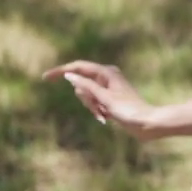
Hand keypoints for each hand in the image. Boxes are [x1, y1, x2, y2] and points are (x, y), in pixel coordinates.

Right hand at [41, 60, 156, 138]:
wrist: (146, 124)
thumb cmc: (128, 110)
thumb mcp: (104, 98)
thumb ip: (86, 86)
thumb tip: (68, 75)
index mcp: (106, 72)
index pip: (77, 67)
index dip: (60, 71)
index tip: (45, 78)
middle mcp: (106, 77)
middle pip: (81, 83)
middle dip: (84, 98)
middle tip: (98, 109)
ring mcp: (107, 88)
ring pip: (86, 95)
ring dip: (91, 107)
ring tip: (105, 116)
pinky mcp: (109, 98)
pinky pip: (94, 103)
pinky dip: (96, 110)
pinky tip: (106, 119)